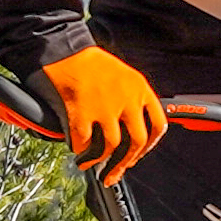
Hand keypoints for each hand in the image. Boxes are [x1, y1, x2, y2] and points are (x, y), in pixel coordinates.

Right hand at [42, 46, 171, 184]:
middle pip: (137, 142)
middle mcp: (127, 99)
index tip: (138, 156)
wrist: (63, 48)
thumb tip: (131, 129)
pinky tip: (77, 151)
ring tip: (90, 164)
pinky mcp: (83, 111)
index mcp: (140, 88)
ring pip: (112, 146)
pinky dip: (80, 151)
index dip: (148, 146)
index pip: (158, 125)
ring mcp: (106, 107)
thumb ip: (131, 100)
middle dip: (125, 163)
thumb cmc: (88, 61)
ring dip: (100, 160)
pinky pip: (84, 142)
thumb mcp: (122, 75)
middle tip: (114, 172)